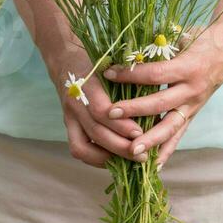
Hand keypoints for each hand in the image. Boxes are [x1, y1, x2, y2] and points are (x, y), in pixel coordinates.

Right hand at [49, 53, 151, 169]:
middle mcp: (75, 102)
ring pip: (83, 146)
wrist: (66, 60)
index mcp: (87, 83)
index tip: (141, 132)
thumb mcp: (113, 63)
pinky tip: (114, 160)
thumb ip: (129, 80)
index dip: (121, 125)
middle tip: (143, 155)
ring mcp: (69, 116)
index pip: (101, 110)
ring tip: (130, 162)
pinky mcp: (68, 126)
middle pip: (95, 132)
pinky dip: (95, 159)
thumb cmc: (98, 60)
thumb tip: (155, 102)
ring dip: (108, 158)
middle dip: (120, 147)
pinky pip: (77, 149)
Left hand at [101, 24, 222, 168]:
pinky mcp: (193, 114)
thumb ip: (159, 45)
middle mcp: (192, 89)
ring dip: (150, 140)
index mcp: (188, 67)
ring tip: (131, 151)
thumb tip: (129, 47)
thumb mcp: (182, 35)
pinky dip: (166, 151)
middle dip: (133, 110)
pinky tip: (153, 166)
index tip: (109, 72)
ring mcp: (194, 105)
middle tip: (110, 113)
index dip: (131, 74)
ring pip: (171, 127)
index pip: (155, 74)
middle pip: (159, 103)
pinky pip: (179, 135)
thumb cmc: (201, 38)